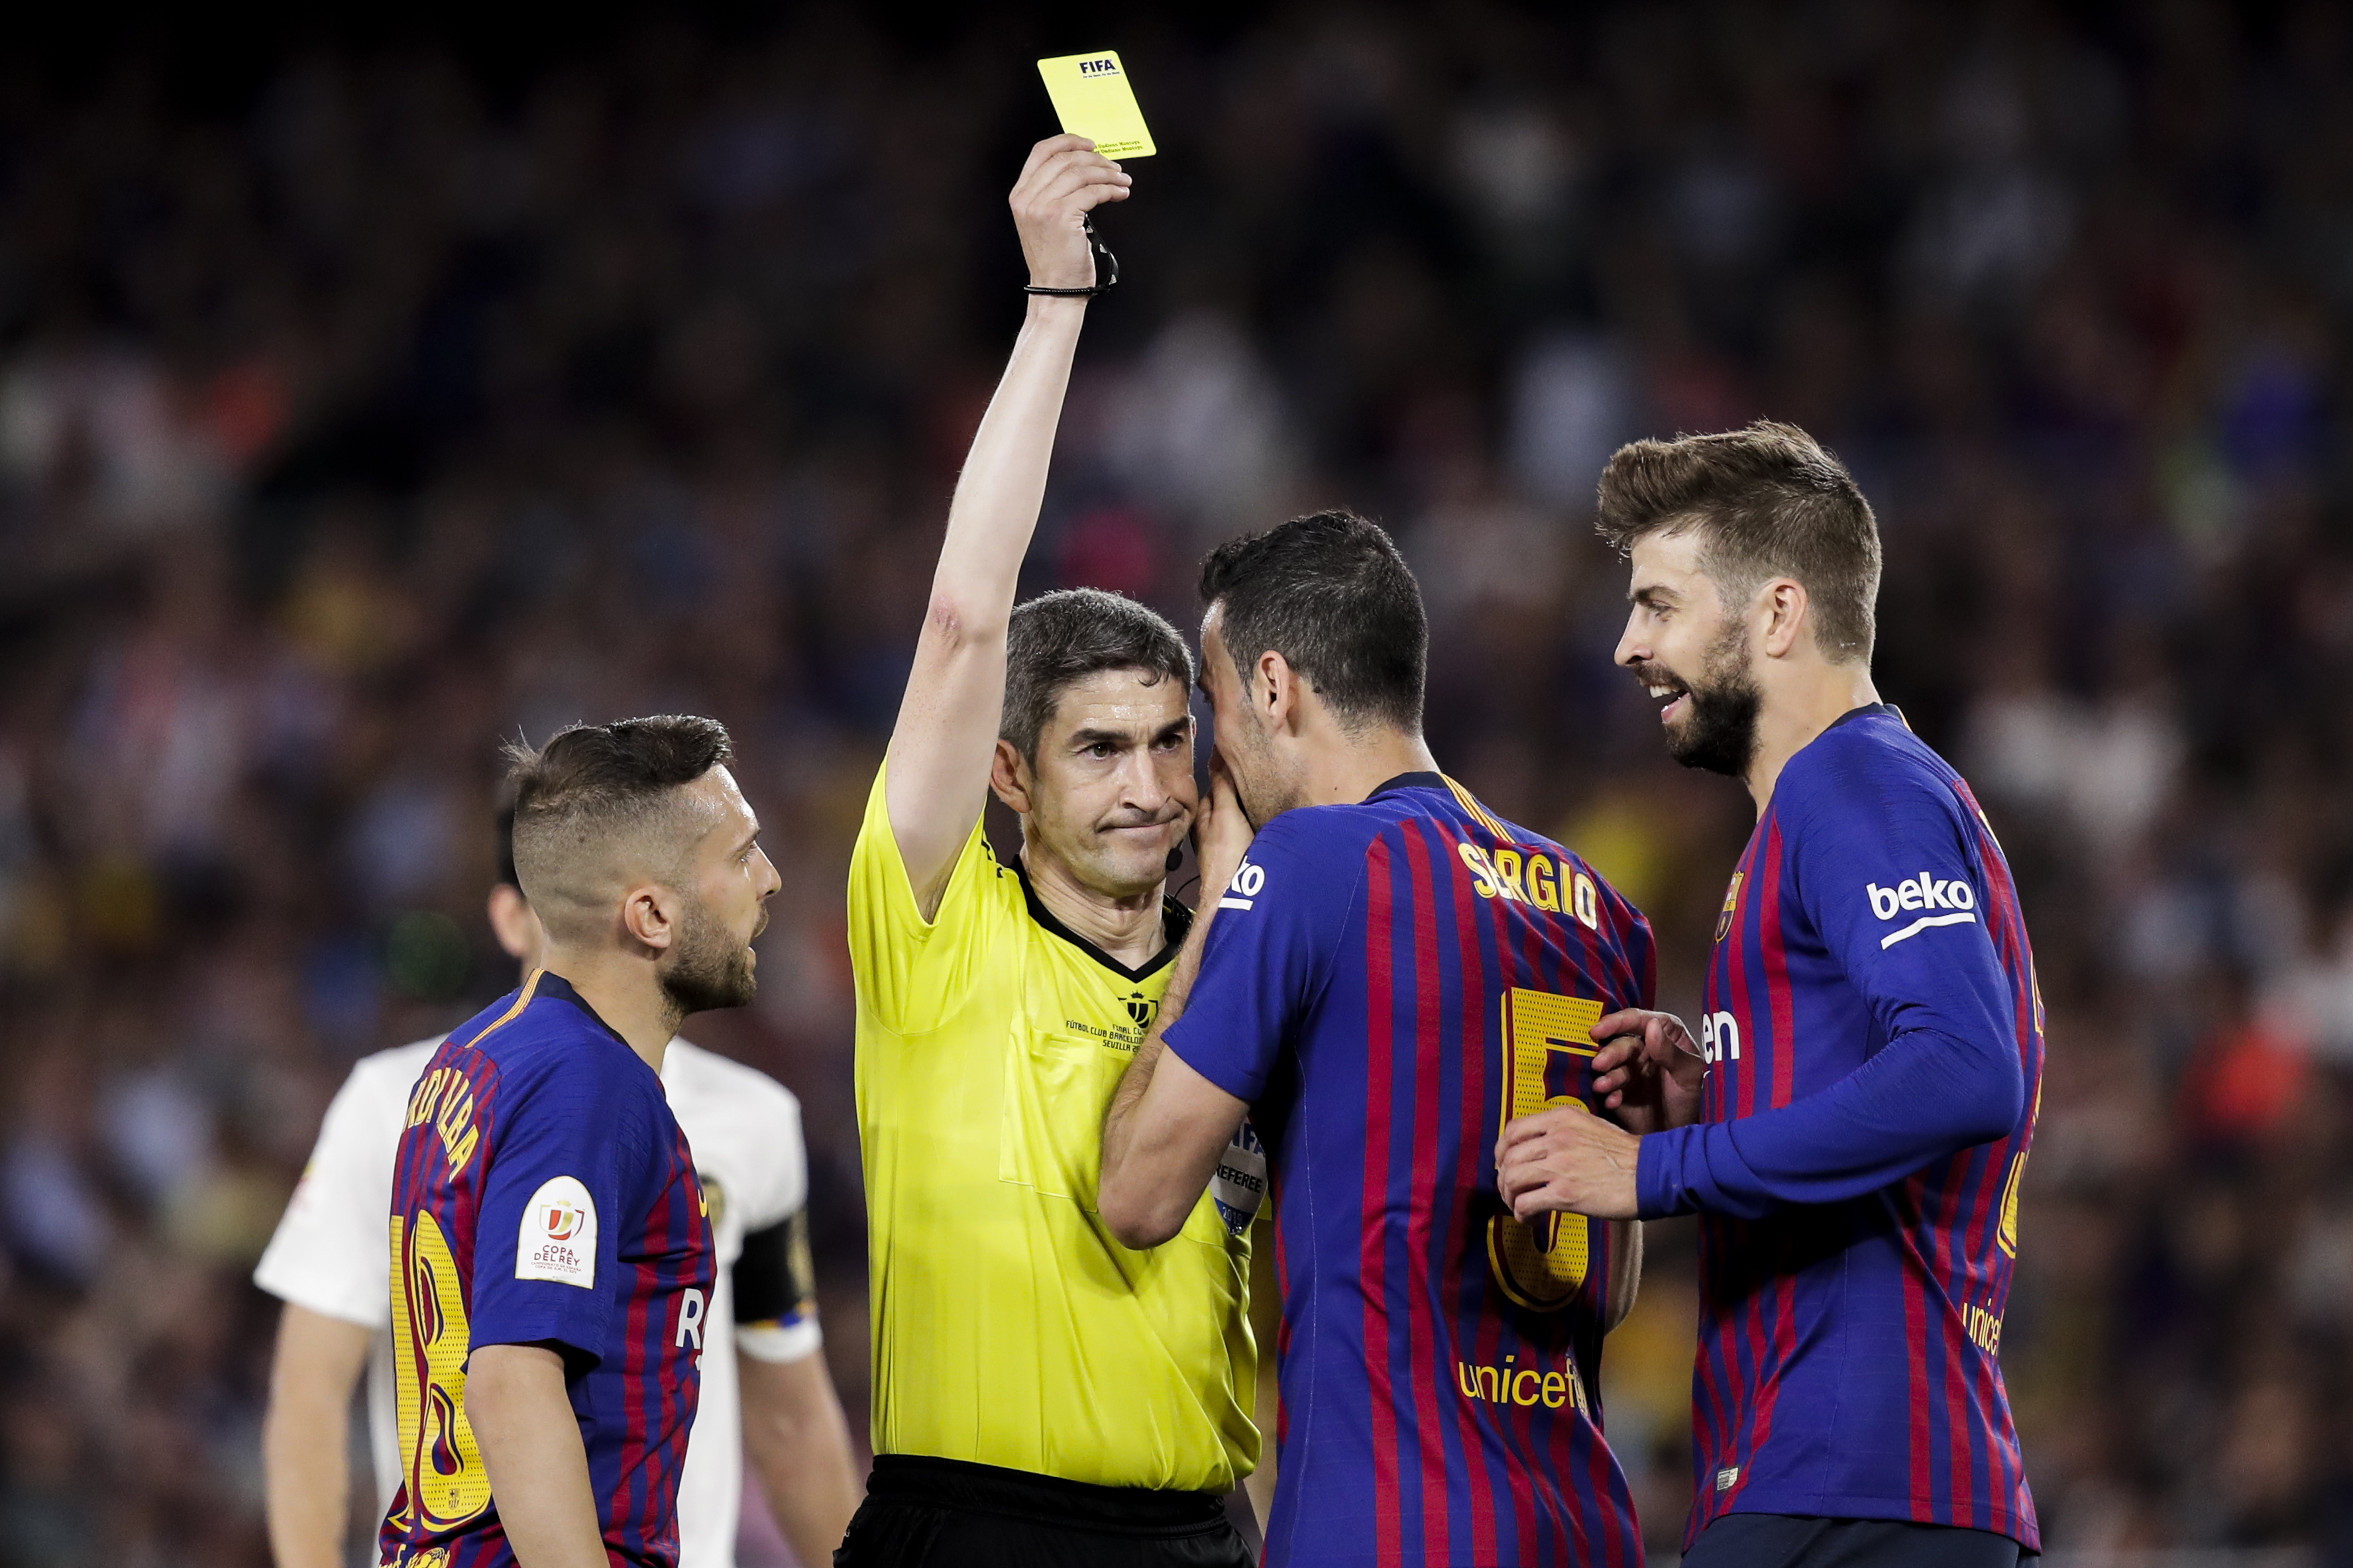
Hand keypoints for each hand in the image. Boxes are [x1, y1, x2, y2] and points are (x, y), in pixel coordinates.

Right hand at [1008, 134, 1131, 290]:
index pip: (1041, 152)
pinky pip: (1093, 192)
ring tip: (1122, 181)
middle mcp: (1028, 199)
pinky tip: (1119, 194)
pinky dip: (1111, 189)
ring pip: (1081, 173)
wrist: (1055, 292)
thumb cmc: (1055, 262)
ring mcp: (1043, 207)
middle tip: (1114, 168)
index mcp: (1020, 195)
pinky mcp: (1062, 217)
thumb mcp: (1042, 222)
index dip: (1068, 141)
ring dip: (1108, 174)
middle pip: (1065, 159)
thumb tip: (1083, 168)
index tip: (1090, 145)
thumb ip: (1052, 193)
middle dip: (1096, 159)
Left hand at [1195, 751, 1254, 900]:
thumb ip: (1222, 784)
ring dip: (1250, 806)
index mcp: (1204, 815)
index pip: (1217, 784)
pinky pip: (1247, 829)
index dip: (1230, 772)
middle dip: (1242, 789)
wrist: (1234, 894)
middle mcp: (1212, 828)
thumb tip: (1217, 753)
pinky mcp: (1239, 854)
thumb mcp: (1225, 812)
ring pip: (1239, 815)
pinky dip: (1255, 822)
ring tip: (1268, 794)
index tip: (1246, 759)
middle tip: (1262, 775)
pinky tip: (1267, 820)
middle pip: (1229, 800)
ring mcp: (1225, 842)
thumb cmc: (1227, 854)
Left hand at [1495, 1105, 1640, 1220]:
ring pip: (1511, 1179)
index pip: (1514, 1129)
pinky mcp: (1565, 1193)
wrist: (1650, 1173)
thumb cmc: (1626, 1154)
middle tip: (1511, 1191)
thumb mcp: (1590, 1126)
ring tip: (1518, 1207)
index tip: (1505, 1164)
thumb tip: (1538, 1149)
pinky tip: (1530, 1220)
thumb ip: (1562, 1131)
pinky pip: (1526, 1203)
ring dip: (1509, 1197)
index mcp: (1561, 1118)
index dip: (1503, 1149)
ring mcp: (1559, 1165)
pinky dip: (1521, 1214)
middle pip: (1509, 1157)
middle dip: (1503, 1178)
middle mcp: (1556, 1138)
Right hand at [1589, 1008, 1705, 1133]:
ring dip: (1608, 1075)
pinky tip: (1613, 1101)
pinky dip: (1610, 1094)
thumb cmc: (1692, 1098)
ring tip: (1603, 1086)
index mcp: (1665, 1035)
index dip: (1618, 1022)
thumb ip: (1671, 1051)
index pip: (1640, 1021)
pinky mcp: (1620, 1090)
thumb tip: (1652, 1025)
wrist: (1682, 1132)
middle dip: (1610, 1053)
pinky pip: (1610, 1089)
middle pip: (1622, 1043)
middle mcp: (1645, 1048)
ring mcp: (1630, 1069)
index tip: (1600, 1029)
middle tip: (1600, 1063)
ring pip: (1613, 1065)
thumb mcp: (1689, 1074)